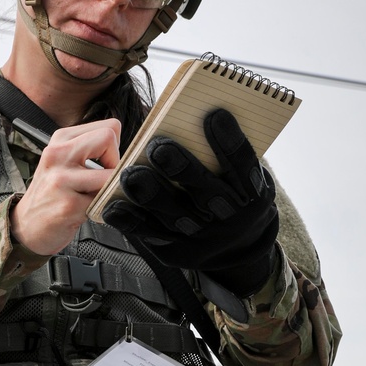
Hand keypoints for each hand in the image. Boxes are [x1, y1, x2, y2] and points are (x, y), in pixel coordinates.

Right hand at [10, 120, 119, 255]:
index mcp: (60, 139)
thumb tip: (123, 150)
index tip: (104, 165)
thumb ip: (90, 148)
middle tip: (102, 180)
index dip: (114, 149)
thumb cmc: (51, 193)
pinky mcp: (69, 205)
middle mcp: (58, 155)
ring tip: (91, 196)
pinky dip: (101, 208)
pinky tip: (84, 210)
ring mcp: (62, 180)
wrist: (27, 225)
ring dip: (108, 189)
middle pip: (108, 138)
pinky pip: (103, 201)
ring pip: (111, 174)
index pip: (109, 127)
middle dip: (115, 163)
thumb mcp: (64, 161)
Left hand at [104, 108, 279, 296]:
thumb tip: (190, 117)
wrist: (237, 247)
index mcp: (252, 195)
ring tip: (130, 174)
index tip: (214, 115)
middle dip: (183, 169)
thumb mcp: (243, 177)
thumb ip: (223, 154)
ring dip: (151, 195)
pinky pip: (151, 235)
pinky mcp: (178, 250)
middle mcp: (229, 219)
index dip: (231, 142)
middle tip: (159, 147)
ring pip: (175, 217)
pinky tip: (114, 204)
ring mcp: (202, 238)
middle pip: (207, 194)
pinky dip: (131, 220)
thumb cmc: (233, 193)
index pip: (244, 166)